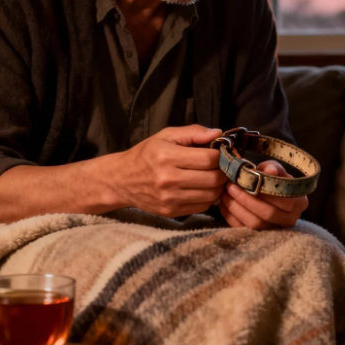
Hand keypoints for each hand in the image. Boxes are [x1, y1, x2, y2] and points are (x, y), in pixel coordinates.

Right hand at [111, 125, 227, 217]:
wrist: (121, 180)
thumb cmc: (146, 154)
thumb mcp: (166, 135)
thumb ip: (193, 132)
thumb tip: (218, 133)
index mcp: (168, 157)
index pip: (208, 159)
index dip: (221, 156)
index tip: (222, 153)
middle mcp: (169, 179)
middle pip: (213, 179)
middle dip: (223, 172)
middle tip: (223, 166)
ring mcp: (170, 198)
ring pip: (211, 195)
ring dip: (218, 186)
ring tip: (214, 176)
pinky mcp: (171, 212)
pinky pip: (202, 207)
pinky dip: (208, 198)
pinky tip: (203, 188)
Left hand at [219, 160, 308, 229]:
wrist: (270, 192)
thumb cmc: (275, 180)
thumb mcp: (277, 170)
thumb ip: (273, 168)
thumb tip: (269, 170)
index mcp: (299, 203)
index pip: (284, 200)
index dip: (264, 191)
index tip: (247, 180)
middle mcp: (289, 220)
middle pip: (267, 213)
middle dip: (246, 199)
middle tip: (230, 186)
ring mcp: (274, 230)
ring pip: (254, 223)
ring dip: (237, 208)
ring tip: (225, 193)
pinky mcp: (258, 236)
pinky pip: (243, 229)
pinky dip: (231, 216)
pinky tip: (223, 203)